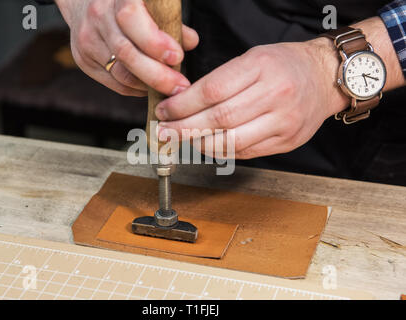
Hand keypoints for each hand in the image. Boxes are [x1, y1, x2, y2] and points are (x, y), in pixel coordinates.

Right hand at [55, 0, 198, 95]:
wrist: (82, 1)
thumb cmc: (127, 2)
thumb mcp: (148, 2)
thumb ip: (169, 19)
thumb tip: (190, 42)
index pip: (131, 18)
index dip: (155, 41)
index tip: (177, 56)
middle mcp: (98, 16)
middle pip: (127, 53)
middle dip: (158, 75)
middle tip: (180, 86)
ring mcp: (88, 40)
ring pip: (121, 73)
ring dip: (149, 86)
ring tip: (170, 89)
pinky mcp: (83, 60)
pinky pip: (115, 82)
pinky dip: (136, 88)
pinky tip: (150, 88)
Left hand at [155, 38, 348, 158]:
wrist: (324, 78)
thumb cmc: (284, 65)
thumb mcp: (252, 58)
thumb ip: (220, 80)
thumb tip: (183, 104)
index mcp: (261, 66)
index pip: (212, 90)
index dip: (183, 104)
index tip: (165, 111)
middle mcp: (275, 94)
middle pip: (219, 119)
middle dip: (185, 128)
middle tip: (165, 132)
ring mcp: (283, 121)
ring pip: (231, 141)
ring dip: (199, 144)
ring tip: (182, 140)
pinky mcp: (287, 141)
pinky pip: (246, 152)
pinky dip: (221, 151)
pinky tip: (207, 146)